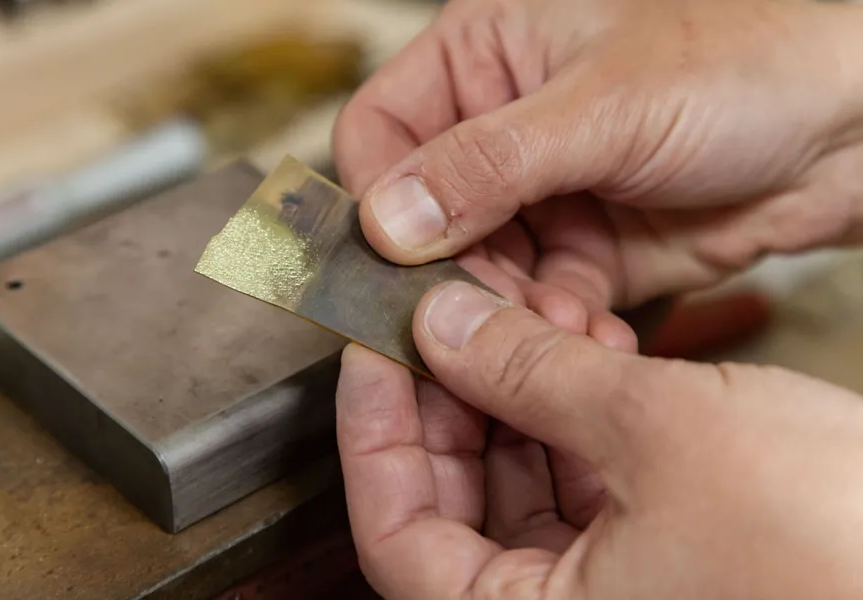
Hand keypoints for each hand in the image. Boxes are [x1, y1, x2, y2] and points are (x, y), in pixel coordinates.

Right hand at [333, 0, 862, 348]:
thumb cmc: (746, 62)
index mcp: (486, 56)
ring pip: (479, 271)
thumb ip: (488, 164)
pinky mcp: (582, 253)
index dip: (379, 195)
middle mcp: (502, 128)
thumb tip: (388, 219)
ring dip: (510, 310)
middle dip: (457, 272)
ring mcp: (541, 196)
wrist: (848, 130)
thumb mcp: (604, 104)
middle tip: (481, 314)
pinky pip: (539, 303)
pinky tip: (589, 335)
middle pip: (427, 218)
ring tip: (555, 330)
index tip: (396, 257)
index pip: (382, 131)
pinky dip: (557, 328)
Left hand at [336, 281, 862, 598]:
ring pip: (513, 488)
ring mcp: (606, 590)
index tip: (372, 354)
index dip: (373, 435)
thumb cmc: (833, 546)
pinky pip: (574, 484)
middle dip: (448, 402)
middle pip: (449, 505)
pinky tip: (576, 356)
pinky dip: (566, 419)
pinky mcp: (652, 558)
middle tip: (444, 321)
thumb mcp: (660, 430)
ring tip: (519, 323)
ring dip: (511, 399)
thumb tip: (442, 325)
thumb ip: (533, 371)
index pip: (394, 536)